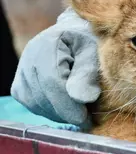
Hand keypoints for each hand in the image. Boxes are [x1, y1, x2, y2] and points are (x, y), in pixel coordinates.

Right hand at [10, 0, 118, 127]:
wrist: (76, 35)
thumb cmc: (91, 43)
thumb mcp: (95, 53)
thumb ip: (88, 73)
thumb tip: (82, 98)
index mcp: (49, 44)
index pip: (52, 82)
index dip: (68, 105)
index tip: (86, 118)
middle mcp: (29, 56)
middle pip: (43, 96)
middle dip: (67, 112)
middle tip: (87, 118)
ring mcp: (22, 70)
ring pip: (36, 104)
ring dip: (59, 113)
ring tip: (79, 110)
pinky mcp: (20, 84)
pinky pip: (32, 105)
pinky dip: (50, 111)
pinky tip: (66, 108)